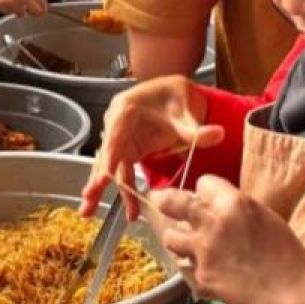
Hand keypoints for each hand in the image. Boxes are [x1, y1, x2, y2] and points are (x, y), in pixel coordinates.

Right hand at [0, 0, 47, 16]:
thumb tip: (38, 2)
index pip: (43, 5)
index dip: (42, 8)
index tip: (41, 10)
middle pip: (35, 12)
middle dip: (33, 10)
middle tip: (29, 8)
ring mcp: (11, 1)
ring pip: (20, 13)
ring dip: (18, 9)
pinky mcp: (0, 5)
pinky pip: (7, 12)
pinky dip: (7, 7)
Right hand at [82, 75, 223, 219]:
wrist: (177, 92)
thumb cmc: (176, 93)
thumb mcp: (186, 107)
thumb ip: (196, 127)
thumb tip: (217, 134)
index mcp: (125, 108)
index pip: (115, 135)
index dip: (110, 156)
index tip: (107, 177)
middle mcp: (116, 124)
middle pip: (106, 154)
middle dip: (97, 178)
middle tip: (87, 199)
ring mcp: (121, 138)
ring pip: (110, 167)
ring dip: (101, 189)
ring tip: (87, 211)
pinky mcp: (129, 150)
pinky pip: (123, 171)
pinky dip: (122, 189)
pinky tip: (125, 209)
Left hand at [154, 176, 304, 303]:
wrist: (291, 290)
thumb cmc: (284, 251)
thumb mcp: (261, 215)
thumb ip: (232, 206)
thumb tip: (210, 203)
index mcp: (232, 203)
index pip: (201, 183)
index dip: (205, 191)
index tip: (206, 198)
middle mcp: (211, 223)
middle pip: (170, 201)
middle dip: (165, 200)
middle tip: (161, 201)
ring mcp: (203, 252)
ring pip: (170, 237)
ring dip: (180, 240)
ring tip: (192, 246)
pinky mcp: (201, 276)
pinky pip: (186, 267)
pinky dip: (195, 268)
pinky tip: (210, 272)